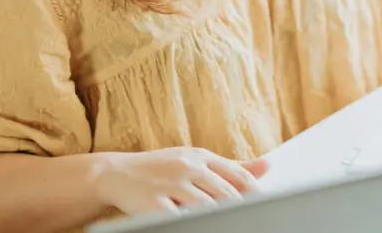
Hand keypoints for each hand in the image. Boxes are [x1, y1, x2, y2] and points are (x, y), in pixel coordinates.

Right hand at [93, 147, 269, 214]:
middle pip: (226, 194)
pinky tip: (201, 225)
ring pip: (208, 207)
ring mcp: (170, 184)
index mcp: (200, 156)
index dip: (254, 193)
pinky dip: (194, 223)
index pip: (237, 175)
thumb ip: (230, 167)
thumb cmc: (159, 170)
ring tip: (228, 223)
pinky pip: (181, 218)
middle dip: (241, 210)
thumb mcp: (193, 161)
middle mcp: (187, 167)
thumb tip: (269, 166)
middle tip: (251, 220)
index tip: (264, 206)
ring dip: (220, 218)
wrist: (112, 173)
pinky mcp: (154, 203)